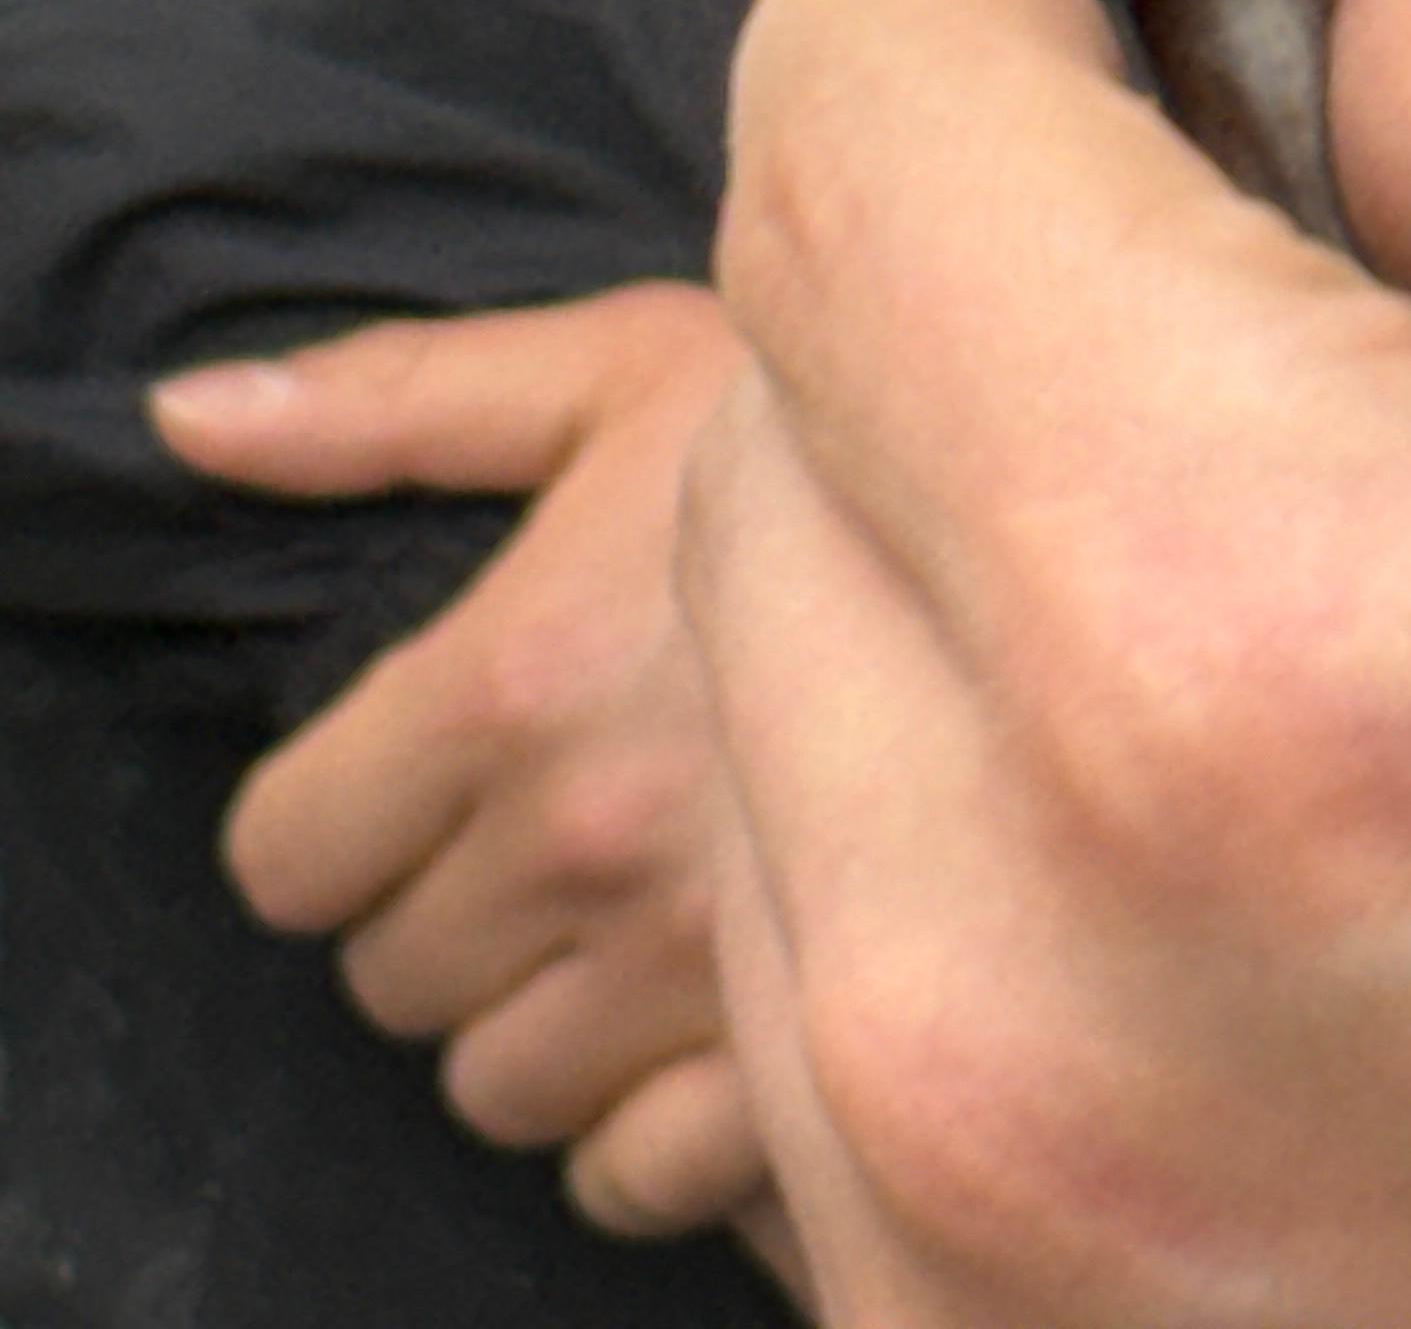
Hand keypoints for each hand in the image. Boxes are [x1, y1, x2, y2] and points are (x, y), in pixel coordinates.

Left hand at [150, 280, 780, 1248]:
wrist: (1080, 503)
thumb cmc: (825, 429)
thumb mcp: (610, 367)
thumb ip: (392, 401)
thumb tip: (197, 418)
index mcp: (515, 684)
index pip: (291, 858)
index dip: (334, 815)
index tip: (420, 771)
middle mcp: (587, 843)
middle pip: (396, 984)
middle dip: (448, 909)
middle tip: (552, 818)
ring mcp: (695, 970)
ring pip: (502, 1090)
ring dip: (542, 1019)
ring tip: (634, 906)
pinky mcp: (802, 1059)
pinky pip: (633, 1175)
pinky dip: (646, 1121)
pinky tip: (703, 1006)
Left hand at [687, 0, 1410, 1328]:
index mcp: (1264, 626)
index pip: (855, 129)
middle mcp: (1018, 974)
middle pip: (763, 401)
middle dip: (975, 231)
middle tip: (1265, 226)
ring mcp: (979, 1241)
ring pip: (768, 691)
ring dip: (964, 524)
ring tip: (1311, 539)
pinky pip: (837, 976)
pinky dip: (978, 804)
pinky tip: (1275, 800)